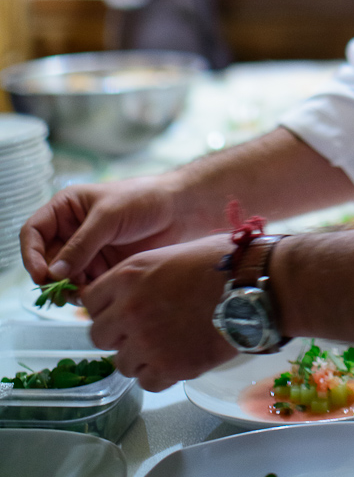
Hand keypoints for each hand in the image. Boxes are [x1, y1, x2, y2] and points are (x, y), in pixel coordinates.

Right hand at [20, 174, 187, 286]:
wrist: (182, 211)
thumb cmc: (146, 199)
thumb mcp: (109, 216)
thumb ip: (81, 244)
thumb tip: (54, 273)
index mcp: (67, 208)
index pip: (34, 232)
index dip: (31, 254)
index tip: (41, 274)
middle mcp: (73, 231)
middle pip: (46, 260)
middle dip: (50, 278)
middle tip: (64, 289)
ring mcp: (88, 251)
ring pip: (63, 278)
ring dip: (68, 289)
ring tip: (83, 292)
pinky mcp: (103, 268)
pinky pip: (84, 287)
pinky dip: (85, 294)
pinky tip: (97, 295)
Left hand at [84, 236, 235, 390]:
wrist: (254, 287)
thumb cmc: (221, 263)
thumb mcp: (171, 254)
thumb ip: (141, 276)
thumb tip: (126, 294)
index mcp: (130, 275)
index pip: (90, 301)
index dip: (106, 307)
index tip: (119, 310)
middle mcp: (130, 309)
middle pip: (99, 336)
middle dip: (118, 334)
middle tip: (143, 329)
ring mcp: (147, 341)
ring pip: (122, 363)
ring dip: (140, 356)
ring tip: (167, 343)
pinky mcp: (169, 367)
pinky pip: (147, 382)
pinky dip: (159, 374)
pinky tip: (178, 357)